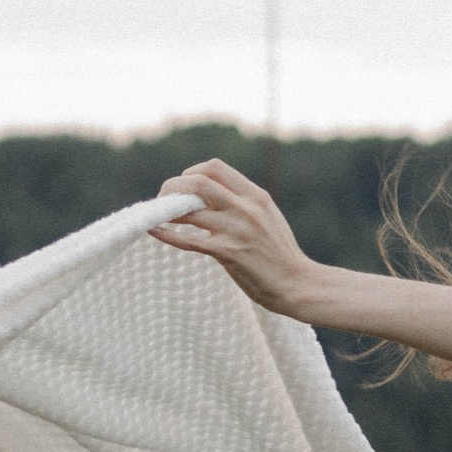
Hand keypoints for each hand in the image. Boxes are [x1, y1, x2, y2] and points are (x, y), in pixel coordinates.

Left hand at [151, 160, 321, 315]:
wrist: (297, 284)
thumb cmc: (280, 253)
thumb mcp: (267, 217)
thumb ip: (243, 203)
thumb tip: (210, 196)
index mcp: (255, 195)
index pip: (215, 168)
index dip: (191, 172)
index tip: (182, 185)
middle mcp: (245, 208)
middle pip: (197, 182)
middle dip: (172, 187)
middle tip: (163, 198)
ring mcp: (235, 230)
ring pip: (189, 211)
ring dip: (167, 211)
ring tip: (158, 215)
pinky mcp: (227, 253)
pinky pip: (188, 240)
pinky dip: (166, 234)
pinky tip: (154, 231)